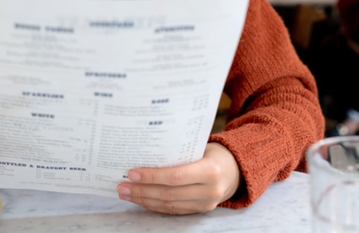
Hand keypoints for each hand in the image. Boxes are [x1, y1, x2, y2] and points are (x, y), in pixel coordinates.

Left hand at [117, 142, 240, 214]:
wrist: (236, 171)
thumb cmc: (215, 154)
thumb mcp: (201, 148)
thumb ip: (179, 153)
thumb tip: (144, 153)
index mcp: (210, 170)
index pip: (176, 176)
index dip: (152, 176)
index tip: (132, 173)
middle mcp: (209, 190)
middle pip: (169, 193)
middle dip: (142, 190)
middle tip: (122, 186)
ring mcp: (205, 204)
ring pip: (169, 205)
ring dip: (144, 200)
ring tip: (126, 193)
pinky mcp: (200, 211)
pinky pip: (173, 210)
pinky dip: (154, 205)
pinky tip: (141, 200)